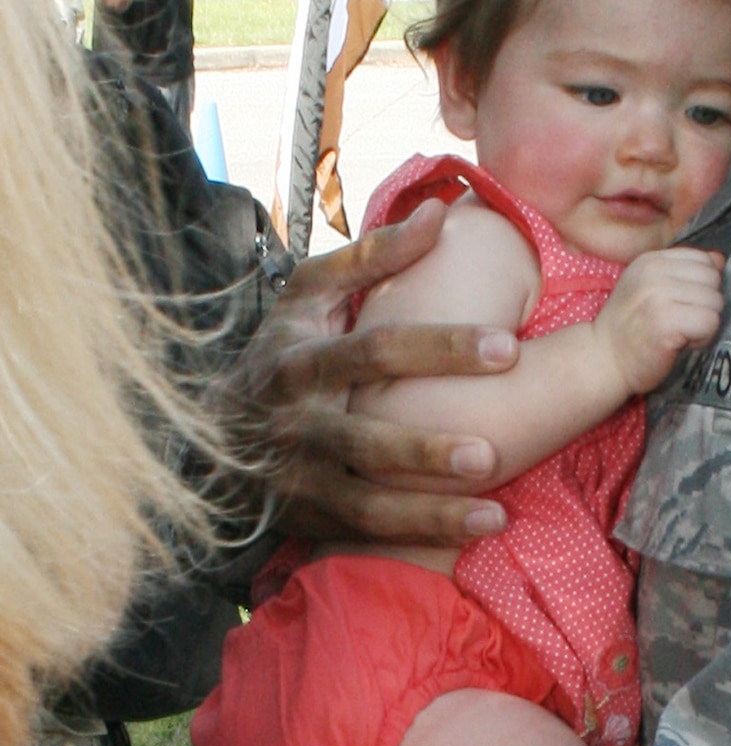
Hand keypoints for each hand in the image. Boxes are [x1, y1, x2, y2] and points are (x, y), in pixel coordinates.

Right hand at [221, 200, 522, 544]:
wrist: (208, 432)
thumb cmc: (283, 348)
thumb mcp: (310, 294)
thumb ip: (374, 254)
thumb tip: (440, 212)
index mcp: (303, 358)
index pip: (376, 350)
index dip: (440, 347)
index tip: (506, 348)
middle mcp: (298, 421)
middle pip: (366, 437)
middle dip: (428, 449)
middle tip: (494, 450)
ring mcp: (299, 476)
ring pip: (366, 500)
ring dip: (431, 509)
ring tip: (496, 508)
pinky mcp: (308, 516)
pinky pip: (370, 532)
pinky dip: (428, 533)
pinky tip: (485, 523)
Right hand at [595, 247, 725, 395]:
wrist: (603, 359)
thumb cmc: (630, 328)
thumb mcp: (651, 288)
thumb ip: (684, 272)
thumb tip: (719, 260)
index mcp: (651, 260)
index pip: (703, 259)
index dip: (701, 286)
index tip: (680, 305)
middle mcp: (653, 271)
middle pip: (713, 280)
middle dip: (705, 305)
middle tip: (681, 322)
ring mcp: (658, 295)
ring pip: (715, 302)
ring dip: (704, 323)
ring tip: (679, 333)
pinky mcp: (665, 321)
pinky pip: (710, 322)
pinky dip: (702, 338)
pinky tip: (681, 343)